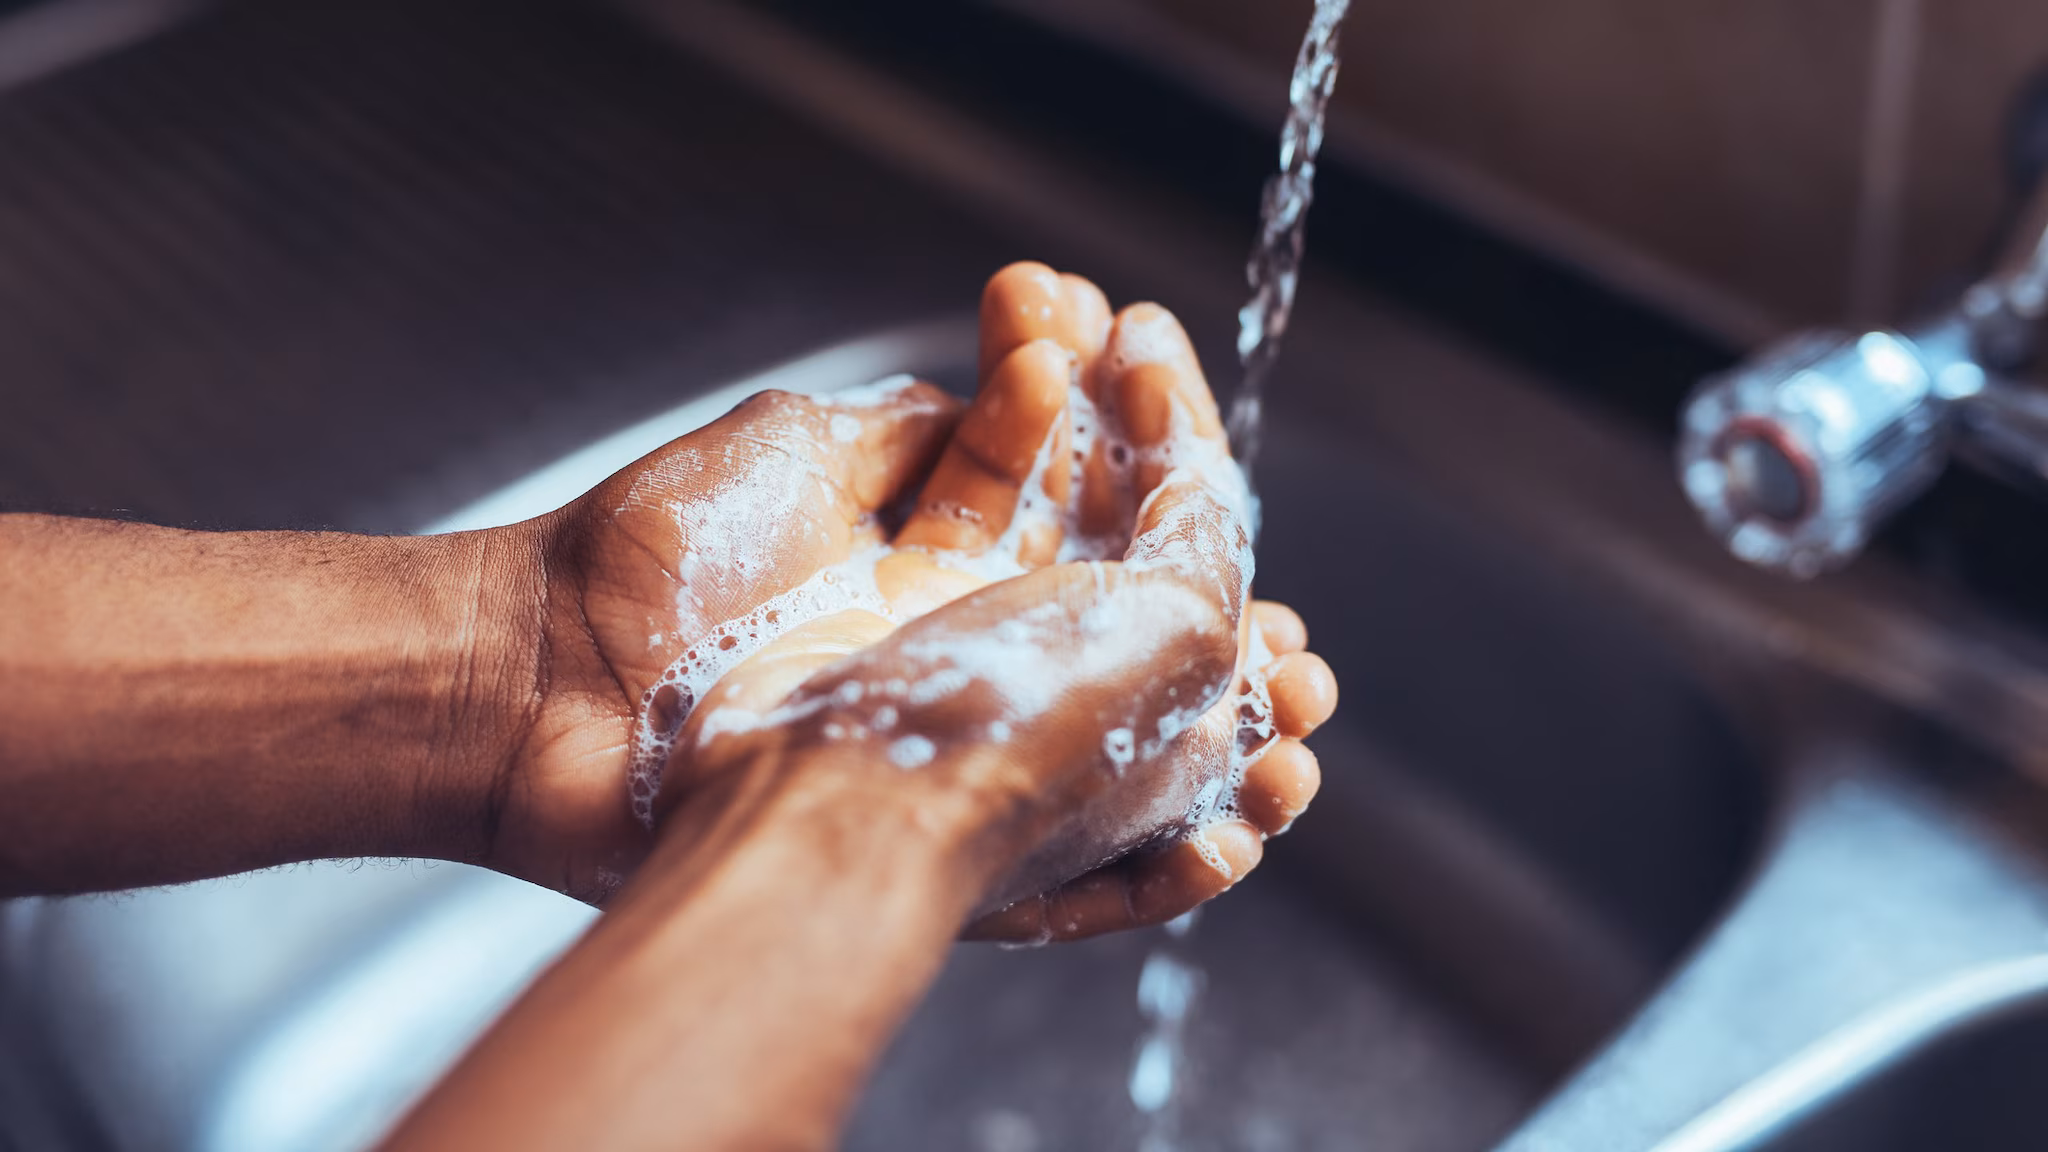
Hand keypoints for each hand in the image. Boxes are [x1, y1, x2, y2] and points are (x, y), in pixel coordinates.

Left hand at [510, 262, 1331, 931]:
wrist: (538, 678)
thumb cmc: (654, 554)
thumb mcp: (803, 443)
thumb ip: (918, 430)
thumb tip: (1016, 395)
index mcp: (935, 558)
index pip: (1082, 523)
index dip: (1161, 498)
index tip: (1232, 525)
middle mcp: (952, 654)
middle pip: (1123, 655)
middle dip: (1227, 645)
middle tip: (1303, 647)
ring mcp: (940, 751)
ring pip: (1116, 761)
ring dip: (1220, 749)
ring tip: (1300, 726)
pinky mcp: (918, 845)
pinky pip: (1066, 872)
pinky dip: (1156, 859)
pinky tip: (1232, 831)